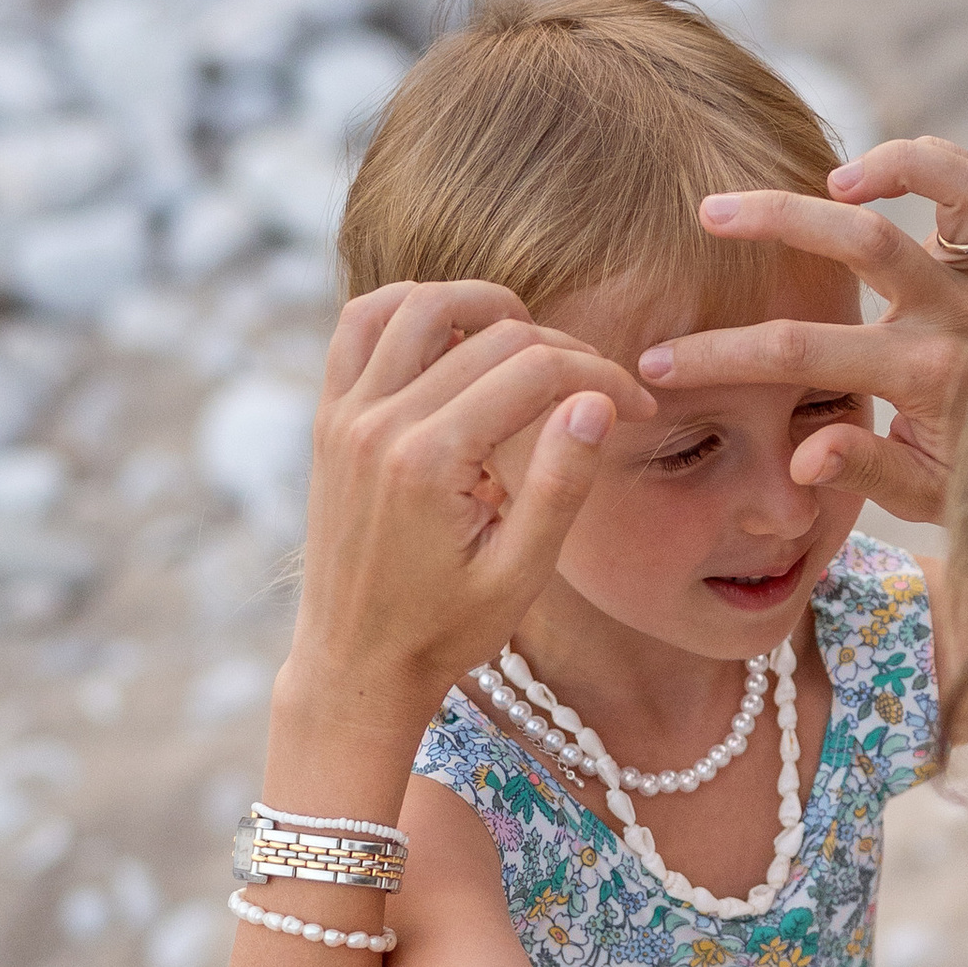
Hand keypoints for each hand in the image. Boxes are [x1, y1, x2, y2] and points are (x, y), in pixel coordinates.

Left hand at [289, 283, 655, 731]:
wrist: (356, 663)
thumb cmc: (445, 630)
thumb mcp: (520, 575)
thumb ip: (559, 485)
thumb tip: (596, 402)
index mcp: (430, 462)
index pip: (536, 372)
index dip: (602, 376)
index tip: (637, 407)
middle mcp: (380, 425)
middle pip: (491, 334)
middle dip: (563, 350)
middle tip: (597, 388)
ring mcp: (345, 415)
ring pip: (417, 303)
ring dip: (484, 304)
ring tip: (531, 342)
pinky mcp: (329, 417)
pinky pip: (359, 325)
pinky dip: (407, 307)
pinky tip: (454, 332)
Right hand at [636, 135, 967, 523]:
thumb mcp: (927, 498)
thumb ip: (865, 470)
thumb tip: (802, 455)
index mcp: (928, 376)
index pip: (805, 352)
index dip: (720, 356)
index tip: (657, 364)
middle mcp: (958, 315)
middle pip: (865, 243)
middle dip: (776, 221)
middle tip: (708, 216)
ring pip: (938, 192)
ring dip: (869, 168)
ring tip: (814, 178)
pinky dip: (925, 165)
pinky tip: (861, 178)